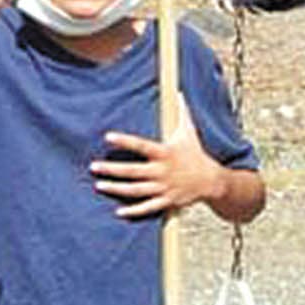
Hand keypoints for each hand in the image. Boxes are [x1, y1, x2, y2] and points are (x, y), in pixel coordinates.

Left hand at [92, 104, 224, 218]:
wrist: (212, 180)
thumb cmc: (196, 154)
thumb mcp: (189, 132)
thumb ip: (181, 112)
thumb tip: (179, 93)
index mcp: (165, 153)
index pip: (141, 146)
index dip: (125, 141)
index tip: (108, 137)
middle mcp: (162, 171)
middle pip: (133, 171)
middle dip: (112, 169)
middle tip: (93, 167)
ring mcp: (164, 188)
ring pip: (136, 190)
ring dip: (117, 189)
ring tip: (99, 185)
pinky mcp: (167, 201)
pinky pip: (148, 208)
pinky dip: (134, 211)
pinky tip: (118, 211)